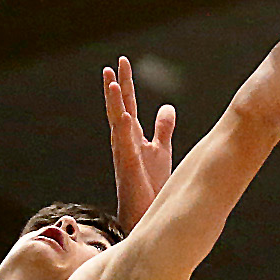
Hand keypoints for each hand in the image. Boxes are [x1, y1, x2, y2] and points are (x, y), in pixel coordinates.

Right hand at [101, 62, 175, 227]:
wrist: (147, 216)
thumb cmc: (151, 186)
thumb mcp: (161, 150)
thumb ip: (163, 128)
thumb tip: (167, 107)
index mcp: (132, 137)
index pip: (128, 104)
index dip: (126, 84)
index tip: (123, 63)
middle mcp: (124, 143)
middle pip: (119, 108)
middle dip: (117, 86)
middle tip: (114, 64)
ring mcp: (124, 154)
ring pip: (116, 123)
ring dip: (114, 102)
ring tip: (112, 81)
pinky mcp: (128, 167)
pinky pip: (124, 145)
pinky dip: (123, 128)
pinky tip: (124, 113)